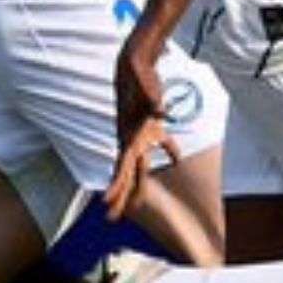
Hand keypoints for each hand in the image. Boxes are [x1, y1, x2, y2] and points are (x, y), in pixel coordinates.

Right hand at [102, 35, 179, 220]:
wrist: (135, 62)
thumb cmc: (138, 76)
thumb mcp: (145, 88)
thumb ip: (153, 102)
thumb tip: (162, 112)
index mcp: (128, 135)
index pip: (120, 167)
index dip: (115, 186)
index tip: (106, 204)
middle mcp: (132, 138)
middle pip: (125, 174)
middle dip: (119, 196)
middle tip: (111, 219)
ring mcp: (141, 132)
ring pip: (138, 164)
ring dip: (137, 183)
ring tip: (136, 202)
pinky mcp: (152, 124)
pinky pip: (161, 142)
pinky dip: (170, 149)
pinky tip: (176, 161)